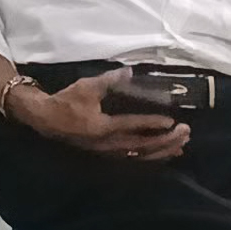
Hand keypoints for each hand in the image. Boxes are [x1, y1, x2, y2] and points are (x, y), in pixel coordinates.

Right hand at [12, 68, 189, 160]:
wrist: (46, 119)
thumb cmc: (66, 102)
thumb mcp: (86, 87)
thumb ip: (109, 80)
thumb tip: (129, 71)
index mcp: (103, 127)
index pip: (133, 126)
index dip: (153, 124)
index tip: (171, 121)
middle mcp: (109, 144)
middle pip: (143, 146)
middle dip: (166, 140)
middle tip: (185, 132)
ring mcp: (108, 151)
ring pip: (140, 155)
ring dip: (162, 150)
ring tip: (180, 146)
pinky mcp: (107, 153)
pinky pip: (134, 157)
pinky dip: (150, 156)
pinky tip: (161, 153)